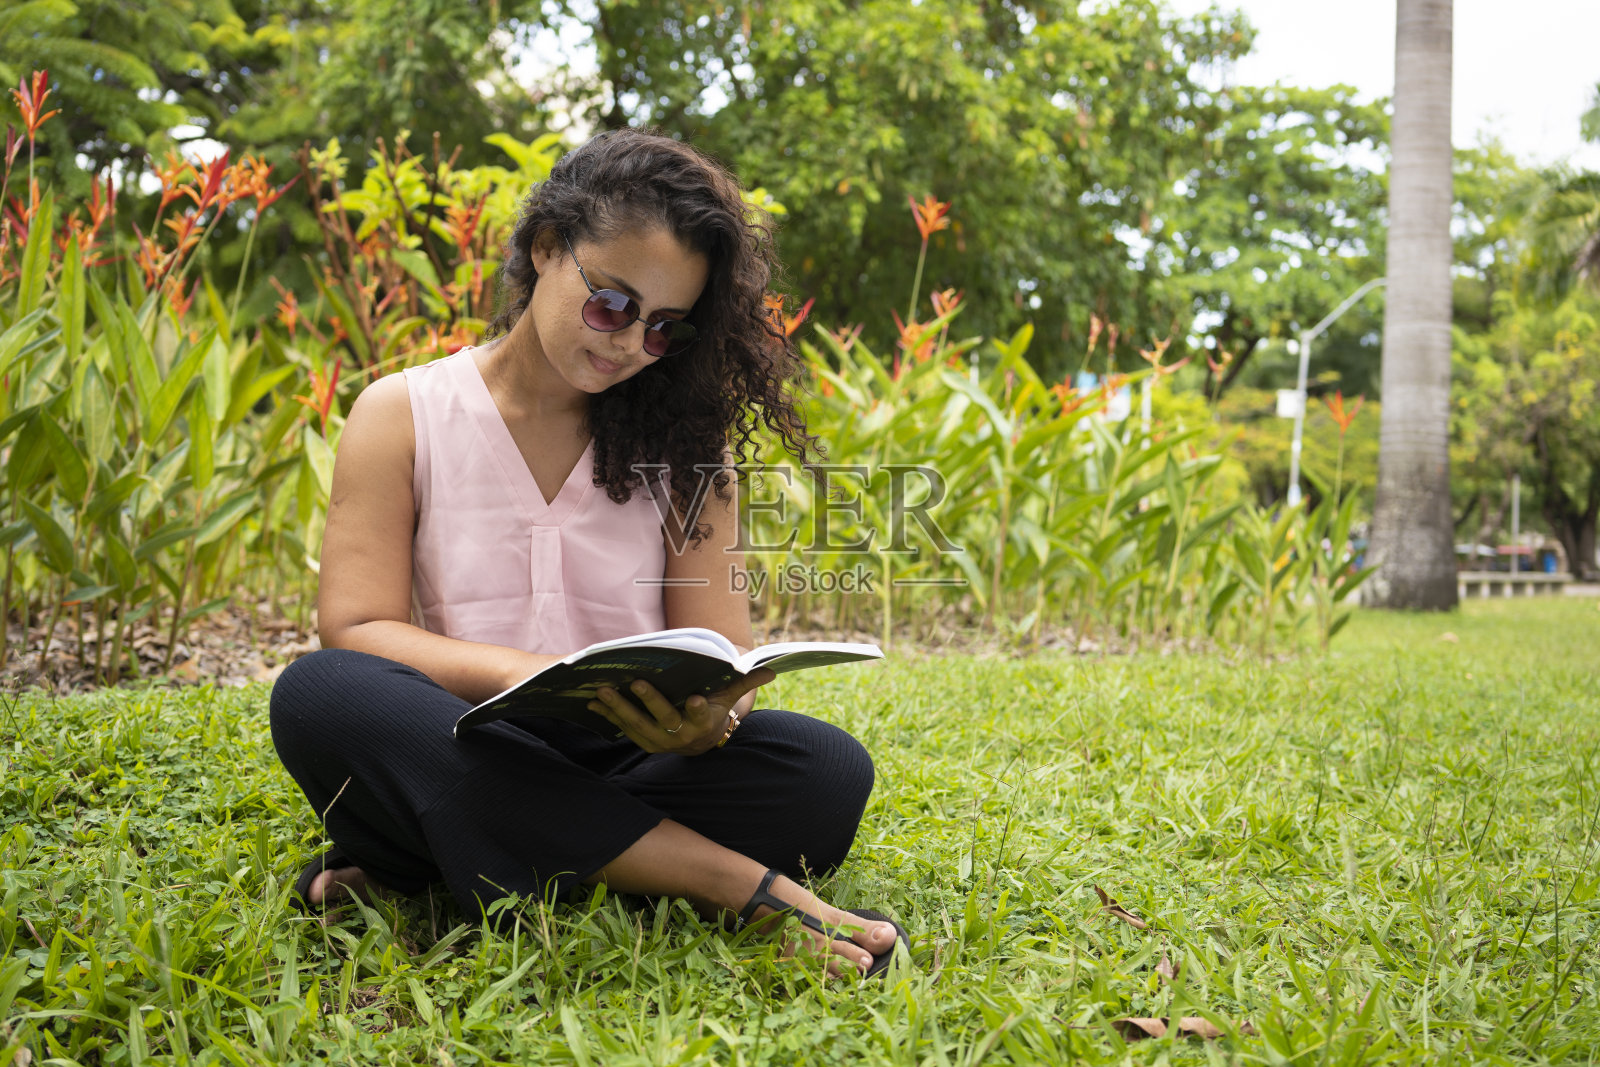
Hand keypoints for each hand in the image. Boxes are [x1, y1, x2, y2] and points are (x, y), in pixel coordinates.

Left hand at [589, 668, 774, 753]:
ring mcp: (660, 741)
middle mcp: (681, 736)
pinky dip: (608, 716)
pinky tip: (592, 703)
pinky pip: (623, 728)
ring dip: (619, 709)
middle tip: (636, 682)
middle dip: (650, 701)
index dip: (698, 709)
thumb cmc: (714, 708)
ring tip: (603, 691)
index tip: (695, 698)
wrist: (701, 741)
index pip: (702, 715)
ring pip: (638, 725)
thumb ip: (745, 680)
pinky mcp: (643, 742)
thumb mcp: (730, 696)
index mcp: (703, 723)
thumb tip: (771, 669)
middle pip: (664, 719)